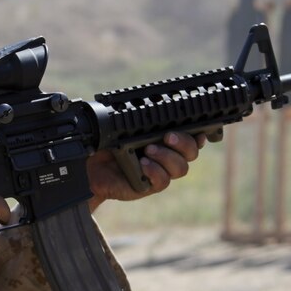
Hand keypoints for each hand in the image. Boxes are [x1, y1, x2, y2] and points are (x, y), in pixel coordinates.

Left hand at [86, 131, 204, 209]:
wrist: (91, 166)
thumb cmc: (108, 144)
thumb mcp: (124, 127)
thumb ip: (141, 120)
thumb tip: (152, 104)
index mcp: (166, 140)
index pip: (192, 138)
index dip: (198, 135)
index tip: (197, 130)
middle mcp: (167, 156)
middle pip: (192, 153)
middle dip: (184, 143)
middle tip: (167, 136)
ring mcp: (160, 172)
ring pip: (180, 168)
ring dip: (167, 157)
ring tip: (148, 150)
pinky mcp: (150, 186)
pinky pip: (162, 181)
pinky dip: (155, 171)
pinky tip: (142, 164)